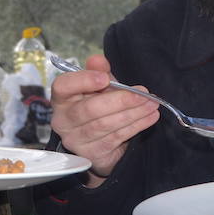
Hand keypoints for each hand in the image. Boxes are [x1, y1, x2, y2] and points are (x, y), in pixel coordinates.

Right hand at [51, 55, 159, 184]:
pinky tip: (149, 118)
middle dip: (120, 100)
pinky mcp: (92, 154)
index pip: (63, 86)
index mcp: (62, 98)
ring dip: (133, 114)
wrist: (97, 141)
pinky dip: (135, 126)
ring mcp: (76, 140)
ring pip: (105, 125)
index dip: (83, 81)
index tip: (104, 78)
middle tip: (143, 94)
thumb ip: (98, 72)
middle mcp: (63, 120)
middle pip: (89, 109)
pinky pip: (115, 138)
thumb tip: (98, 60)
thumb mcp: (98, 87)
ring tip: (151, 105)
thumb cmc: (97, 106)